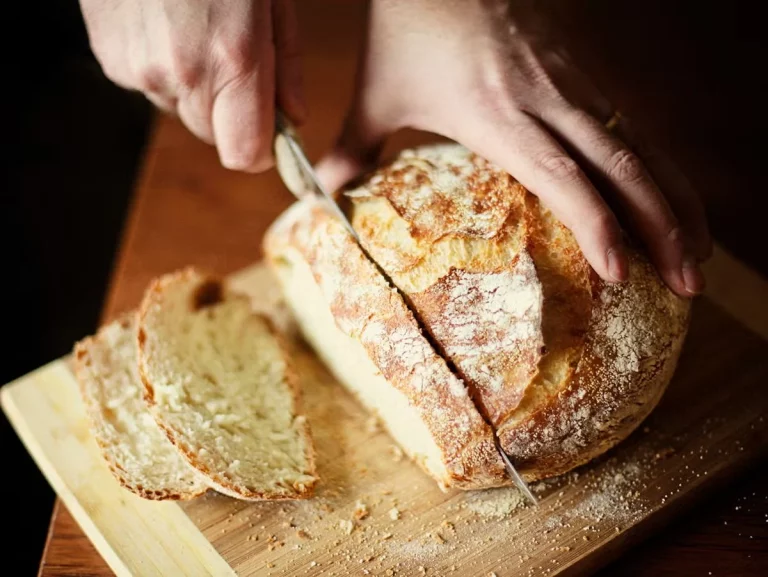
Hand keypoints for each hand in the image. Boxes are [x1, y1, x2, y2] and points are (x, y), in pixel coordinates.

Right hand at [80, 0, 304, 171]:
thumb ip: (285, 65)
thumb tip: (294, 118)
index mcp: (232, 61)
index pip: (245, 155)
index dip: (262, 148)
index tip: (272, 129)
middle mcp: (181, 76)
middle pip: (213, 135)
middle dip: (231, 112)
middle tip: (235, 59)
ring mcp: (139, 69)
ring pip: (180, 109)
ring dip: (195, 87)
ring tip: (196, 28)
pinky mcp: (110, 59)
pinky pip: (148, 85)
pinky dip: (163, 67)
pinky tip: (167, 23)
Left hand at [316, 0, 710, 295]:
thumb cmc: (407, 26)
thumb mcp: (377, 92)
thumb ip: (353, 148)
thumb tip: (321, 194)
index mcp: (499, 115)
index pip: (565, 179)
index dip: (599, 228)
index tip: (620, 275)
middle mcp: (548, 101)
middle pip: (625, 168)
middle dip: (664, 228)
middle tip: (687, 285)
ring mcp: (573, 82)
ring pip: (642, 146)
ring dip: (677, 201)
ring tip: (696, 256)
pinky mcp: (581, 70)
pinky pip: (632, 124)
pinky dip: (660, 168)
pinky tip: (672, 202)